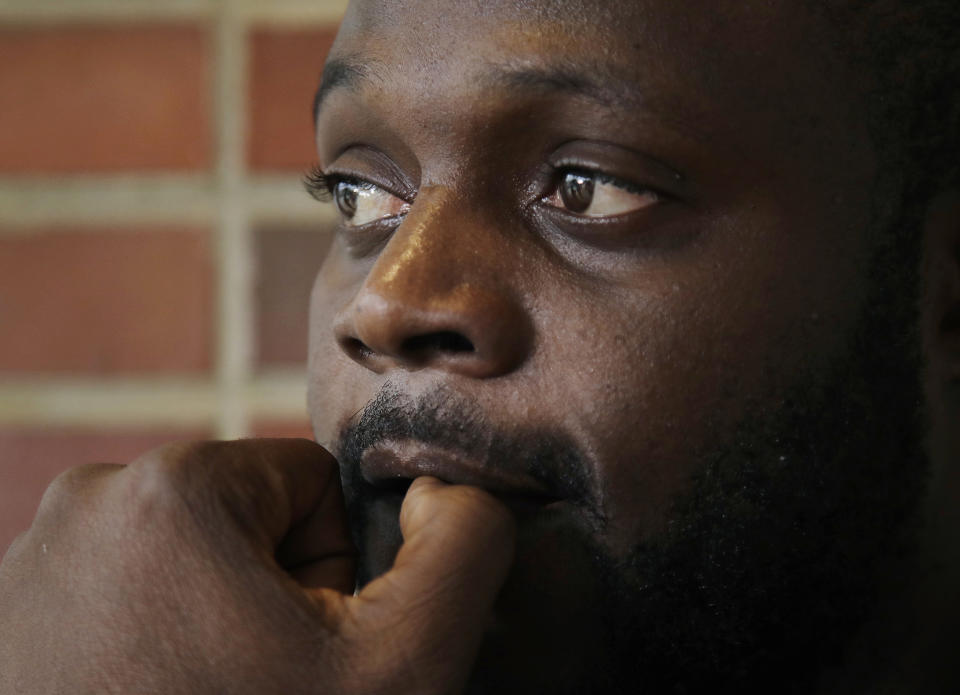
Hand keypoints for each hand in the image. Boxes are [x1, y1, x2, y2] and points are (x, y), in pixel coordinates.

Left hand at [0, 439, 514, 693]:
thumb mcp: (404, 660)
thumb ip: (463, 542)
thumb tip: (440, 488)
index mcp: (173, 486)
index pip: (312, 484)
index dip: (333, 571)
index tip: (300, 649)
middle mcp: (85, 506)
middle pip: (245, 521)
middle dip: (268, 597)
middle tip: (255, 683)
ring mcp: (30, 566)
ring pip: (185, 562)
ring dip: (210, 623)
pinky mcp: (9, 617)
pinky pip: (123, 597)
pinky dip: (150, 644)